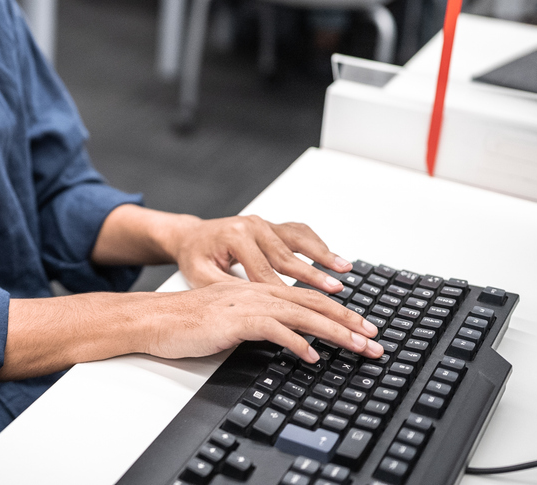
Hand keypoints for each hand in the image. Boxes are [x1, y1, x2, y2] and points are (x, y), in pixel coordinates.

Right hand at [142, 280, 381, 363]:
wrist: (152, 318)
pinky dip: (296, 341)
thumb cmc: (185, 322)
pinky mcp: (233, 320)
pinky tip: (312, 356)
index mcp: (255, 290)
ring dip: (334, 332)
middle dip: (348, 322)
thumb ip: (258, 323)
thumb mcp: (229, 319)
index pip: (306, 299)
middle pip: (311, 304)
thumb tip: (289, 341)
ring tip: (359, 348)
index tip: (363, 329)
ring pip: (300, 314)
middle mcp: (255, 292)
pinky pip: (273, 329)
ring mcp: (244, 304)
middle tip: (375, 340)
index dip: (338, 313)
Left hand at [168, 214, 352, 292]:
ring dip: (324, 256)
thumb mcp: (202, 277)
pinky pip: (299, 233)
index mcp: (235, 237)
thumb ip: (229, 292)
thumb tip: (254, 313)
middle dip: (314, 276)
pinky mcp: (272, 225)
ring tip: (344, 270)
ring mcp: (265, 224)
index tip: (302, 309)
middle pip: (288, 256)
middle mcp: (253, 226)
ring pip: (299, 241)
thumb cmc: (196, 257)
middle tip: (335, 290)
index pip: (264, 271)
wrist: (192, 236)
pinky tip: (334, 258)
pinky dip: (318, 245)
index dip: (284, 293)